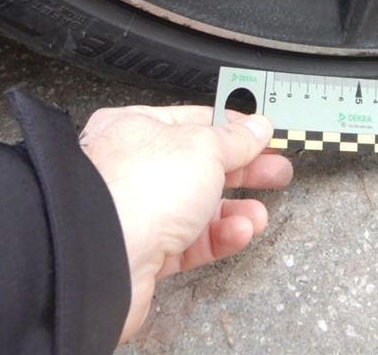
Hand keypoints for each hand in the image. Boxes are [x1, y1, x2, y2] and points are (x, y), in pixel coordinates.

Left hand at [77, 106, 292, 341]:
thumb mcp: (203, 147)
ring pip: (198, 209)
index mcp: (136, 128)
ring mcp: (138, 213)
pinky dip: (220, 238)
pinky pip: (191, 243)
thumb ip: (234, 139)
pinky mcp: (144, 255)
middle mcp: (133, 169)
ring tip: (258, 214)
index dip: (234, 128)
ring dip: (235, 211)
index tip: (264, 136)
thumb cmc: (133, 190)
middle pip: (201, 166)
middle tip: (275, 172)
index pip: (195, 121)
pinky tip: (238, 233)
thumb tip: (256, 128)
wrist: (102, 258)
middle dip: (243, 171)